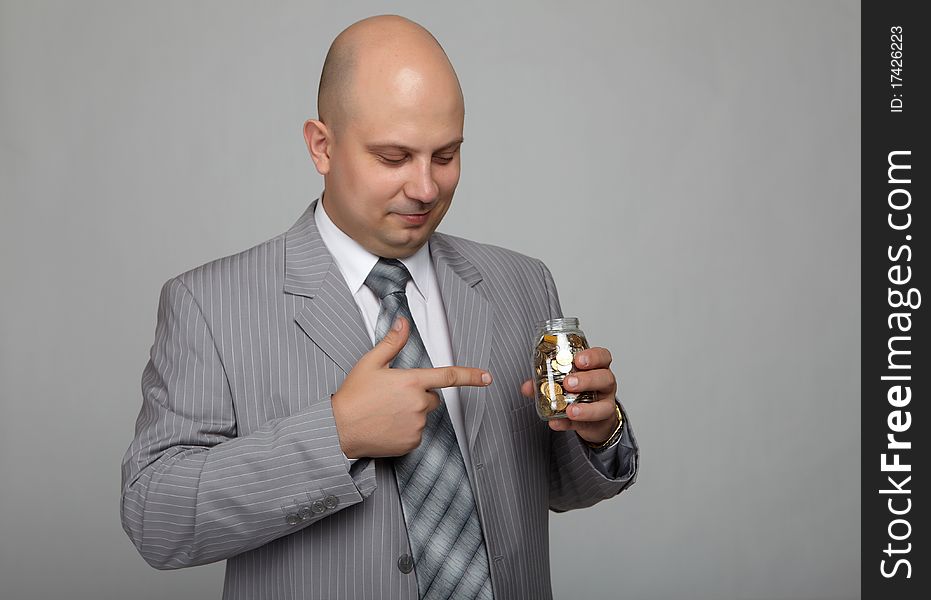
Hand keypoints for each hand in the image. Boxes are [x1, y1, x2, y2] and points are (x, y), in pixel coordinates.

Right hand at [331, 316, 492, 458]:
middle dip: (418, 395)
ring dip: (411, 413)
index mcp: (411, 381)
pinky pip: (416, 434)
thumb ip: (392, 343)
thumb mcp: (370, 363)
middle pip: (432, 397)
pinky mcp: (411, 443)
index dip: (471, 376)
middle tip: (392, 397)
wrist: (339, 429)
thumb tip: (403, 323)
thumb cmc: (353, 396)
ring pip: (423, 416)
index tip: (487, 377)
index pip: (448, 376)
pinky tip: (386, 426)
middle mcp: (418, 404)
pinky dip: (405, 431)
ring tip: (385, 412)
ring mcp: (416, 425)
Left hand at [520, 347, 618, 445]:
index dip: (593, 357)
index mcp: (597, 368)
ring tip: (570, 410)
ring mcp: (605, 405)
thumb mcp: (564, 381)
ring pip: (604, 406)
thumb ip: (545, 381)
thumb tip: (527, 386)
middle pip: (605, 378)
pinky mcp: (598, 424)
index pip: (603, 357)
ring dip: (586, 409)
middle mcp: (605, 385)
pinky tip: (557, 422)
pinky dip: (569, 424)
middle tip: (568, 383)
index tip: (578, 360)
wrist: (592, 419)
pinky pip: (587, 425)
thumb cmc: (579, 392)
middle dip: (587, 380)